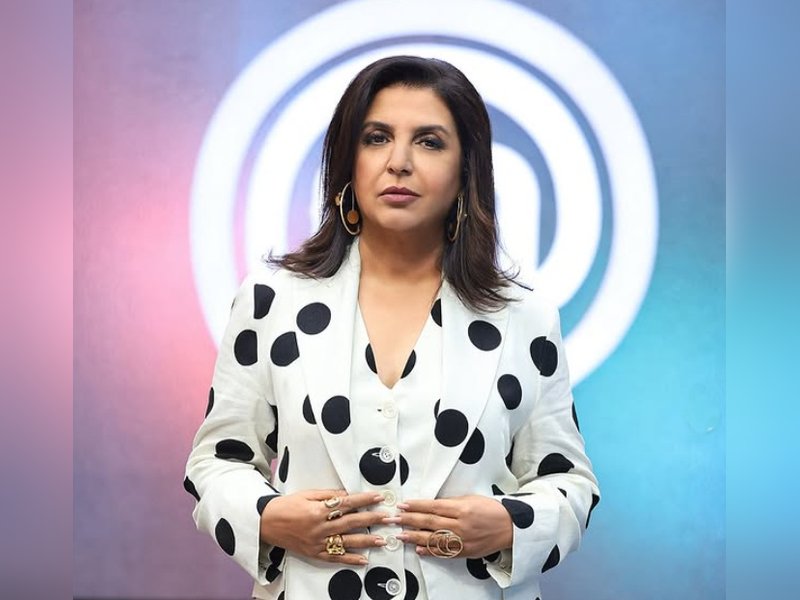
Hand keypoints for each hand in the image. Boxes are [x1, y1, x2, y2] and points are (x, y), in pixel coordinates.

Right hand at [260, 489, 386, 565]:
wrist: (266, 522)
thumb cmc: (287, 505)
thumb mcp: (307, 494)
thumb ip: (329, 495)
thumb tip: (347, 494)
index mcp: (318, 510)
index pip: (347, 503)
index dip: (364, 500)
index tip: (379, 497)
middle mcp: (320, 527)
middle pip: (351, 522)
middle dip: (372, 519)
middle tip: (388, 518)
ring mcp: (318, 542)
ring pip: (347, 542)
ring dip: (366, 541)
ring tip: (382, 540)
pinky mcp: (314, 553)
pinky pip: (335, 557)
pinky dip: (350, 559)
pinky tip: (363, 560)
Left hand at [384, 495, 512, 557]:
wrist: (510, 527)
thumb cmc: (491, 509)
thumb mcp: (471, 499)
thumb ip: (451, 503)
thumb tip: (430, 506)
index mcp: (462, 508)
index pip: (433, 507)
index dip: (416, 506)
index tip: (402, 505)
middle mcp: (461, 525)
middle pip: (430, 523)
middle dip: (409, 520)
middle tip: (393, 519)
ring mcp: (463, 540)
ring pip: (434, 539)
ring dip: (415, 537)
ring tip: (400, 536)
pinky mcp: (465, 552)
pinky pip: (444, 552)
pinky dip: (430, 551)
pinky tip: (418, 549)